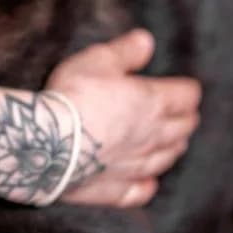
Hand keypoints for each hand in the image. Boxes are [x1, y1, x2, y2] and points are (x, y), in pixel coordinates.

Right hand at [0, 31, 201, 208]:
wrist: (46, 142)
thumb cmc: (72, 96)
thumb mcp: (98, 60)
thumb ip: (125, 51)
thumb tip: (147, 41)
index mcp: (152, 102)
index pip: (186, 96)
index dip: (187, 90)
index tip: (184, 87)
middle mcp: (152, 136)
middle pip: (183, 129)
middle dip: (185, 120)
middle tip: (183, 114)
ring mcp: (136, 165)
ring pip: (167, 159)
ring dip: (172, 149)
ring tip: (173, 144)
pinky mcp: (116, 189)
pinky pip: (141, 191)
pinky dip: (148, 185)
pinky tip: (148, 182)